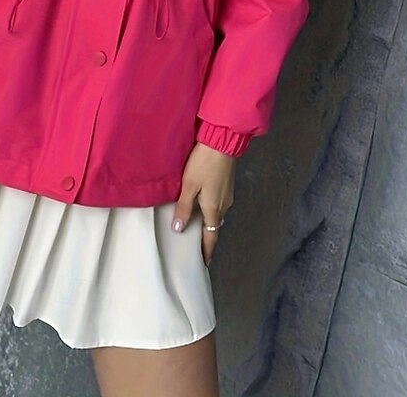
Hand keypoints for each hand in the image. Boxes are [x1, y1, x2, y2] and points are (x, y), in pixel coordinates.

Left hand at [172, 142, 235, 266]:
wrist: (222, 142)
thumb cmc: (204, 164)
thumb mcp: (189, 186)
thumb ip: (184, 208)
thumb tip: (178, 229)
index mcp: (214, 209)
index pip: (211, 237)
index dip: (207, 251)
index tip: (203, 263)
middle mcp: (224, 205)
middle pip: (214, 226)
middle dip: (206, 237)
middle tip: (196, 246)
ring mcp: (227, 194)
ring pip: (217, 214)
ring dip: (208, 222)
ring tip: (196, 226)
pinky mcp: (227, 184)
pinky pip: (219, 203)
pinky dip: (211, 209)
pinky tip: (202, 204)